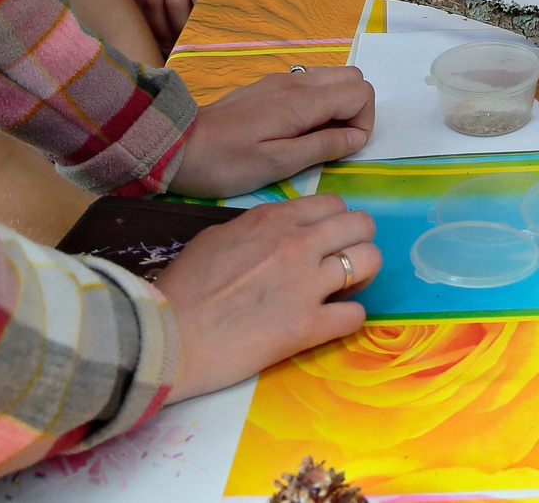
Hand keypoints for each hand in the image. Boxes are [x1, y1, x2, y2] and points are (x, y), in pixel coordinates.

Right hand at [161, 192, 380, 399]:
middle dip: (357, 242)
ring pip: (370, 261)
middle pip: (362, 225)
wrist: (168, 336)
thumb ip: (256, 230)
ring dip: (362, 277)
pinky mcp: (308, 327)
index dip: (335, 222)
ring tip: (342, 291)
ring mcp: (307, 284)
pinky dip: (348, 318)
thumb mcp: (217, 238)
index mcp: (274, 220)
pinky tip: (329, 322)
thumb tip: (273, 236)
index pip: (334, 203)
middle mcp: (298, 244)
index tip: (324, 241)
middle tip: (341, 264)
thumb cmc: (183, 288)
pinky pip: (357, 315)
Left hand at [169, 64, 375, 196]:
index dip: (364, 121)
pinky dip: (318, 102)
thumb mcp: (278, 164)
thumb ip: (323, 147)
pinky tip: (296, 128)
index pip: (361, 92)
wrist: (179, 146)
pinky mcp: (269, 85)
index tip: (344, 147)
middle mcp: (296, 82)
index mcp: (302, 101)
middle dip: (356, 109)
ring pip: (333, 77)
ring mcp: (282, 80)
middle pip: (352, 77)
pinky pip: (311, 83)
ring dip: (338, 104)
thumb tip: (357, 137)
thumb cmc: (228, 162)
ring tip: (315, 137)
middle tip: (334, 141)